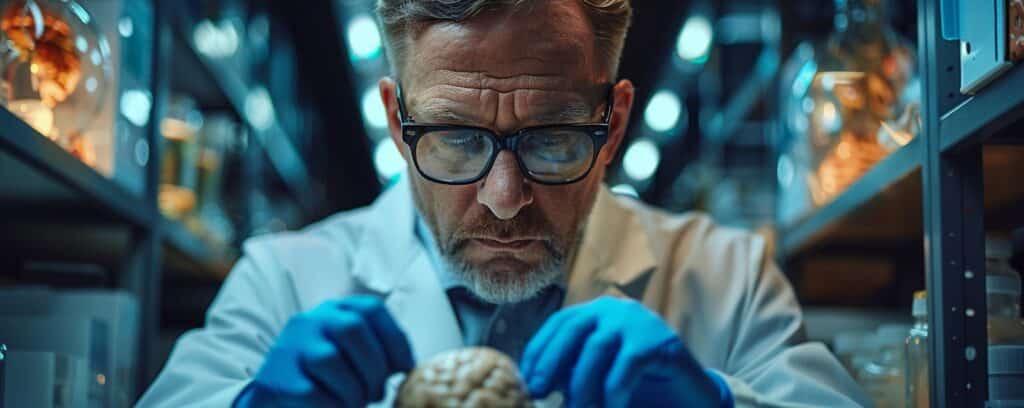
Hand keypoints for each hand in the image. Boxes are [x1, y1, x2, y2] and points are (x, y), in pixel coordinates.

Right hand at [234, 296, 414, 406]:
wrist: (277, 399)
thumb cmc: (326, 378)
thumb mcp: (351, 355)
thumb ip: (375, 351)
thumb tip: (408, 368)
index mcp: (334, 311)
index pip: (371, 309)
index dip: (395, 339)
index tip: (404, 368)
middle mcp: (310, 321)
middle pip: (352, 328)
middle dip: (374, 366)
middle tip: (378, 393)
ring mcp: (290, 348)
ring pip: (330, 358)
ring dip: (354, 390)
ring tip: (356, 403)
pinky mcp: (279, 380)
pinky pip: (313, 392)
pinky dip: (334, 406)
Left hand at [520, 296, 731, 407]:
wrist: (689, 397)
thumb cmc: (638, 387)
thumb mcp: (597, 376)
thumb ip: (571, 373)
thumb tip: (535, 383)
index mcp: (597, 313)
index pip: (559, 323)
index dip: (538, 350)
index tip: (525, 379)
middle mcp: (615, 309)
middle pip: (572, 328)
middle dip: (550, 362)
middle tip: (539, 393)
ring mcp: (639, 321)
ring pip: (596, 349)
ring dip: (581, 385)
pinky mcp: (659, 340)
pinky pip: (626, 365)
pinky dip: (613, 391)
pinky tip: (613, 407)